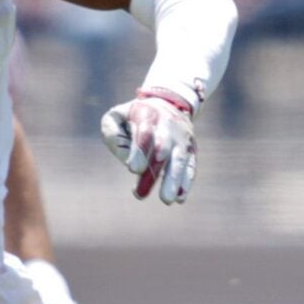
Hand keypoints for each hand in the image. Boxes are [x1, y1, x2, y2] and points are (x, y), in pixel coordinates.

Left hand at [99, 87, 196, 204]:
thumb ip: (112, 133)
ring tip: (166, 200)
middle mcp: (168, 126)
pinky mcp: (191, 149)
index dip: (140, 150)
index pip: (145, 133)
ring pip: (179, 160)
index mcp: (147, 115)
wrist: (168, 103)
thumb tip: (126, 157)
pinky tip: (180, 198)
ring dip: (173, 181)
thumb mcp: (116, 116)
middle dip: (154, 172)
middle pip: (163, 149)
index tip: (134, 170)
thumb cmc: (133, 116)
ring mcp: (181, 138)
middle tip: (141, 194)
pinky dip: (186, 182)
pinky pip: (190, 166)